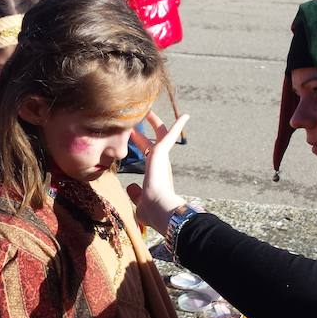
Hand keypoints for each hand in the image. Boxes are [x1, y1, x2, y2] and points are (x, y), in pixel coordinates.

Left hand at [126, 112, 189, 236]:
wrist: (159, 209)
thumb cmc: (151, 210)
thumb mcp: (139, 199)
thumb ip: (135, 193)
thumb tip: (130, 187)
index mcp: (153, 172)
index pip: (147, 152)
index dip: (139, 141)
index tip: (132, 133)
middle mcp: (159, 163)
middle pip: (154, 140)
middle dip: (146, 127)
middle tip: (141, 115)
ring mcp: (161, 158)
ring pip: (161, 134)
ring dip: (156, 120)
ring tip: (150, 107)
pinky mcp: (162, 153)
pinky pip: (170, 135)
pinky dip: (178, 126)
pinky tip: (186, 116)